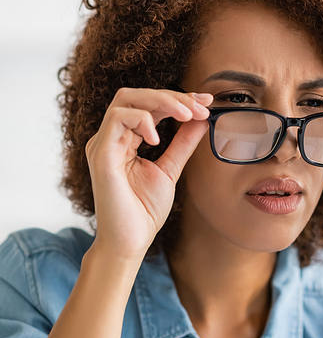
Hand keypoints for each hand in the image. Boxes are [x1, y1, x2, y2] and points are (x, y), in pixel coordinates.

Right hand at [85, 87, 211, 262]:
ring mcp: (103, 144)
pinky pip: (118, 119)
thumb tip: (201, 119)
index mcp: (124, 140)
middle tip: (201, 106)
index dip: (178, 99)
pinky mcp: (101, 154)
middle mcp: (110, 138)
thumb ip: (182, 144)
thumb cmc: (144, 211)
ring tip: (187, 115)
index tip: (206, 103)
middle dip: (172, 96)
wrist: (130, 242)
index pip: (148, 106)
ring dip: (161, 102)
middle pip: (136, 96)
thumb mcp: (170, 170)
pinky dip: (142, 120)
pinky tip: (159, 138)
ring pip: (126, 99)